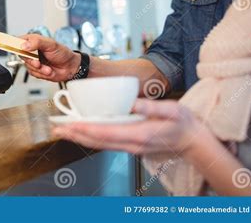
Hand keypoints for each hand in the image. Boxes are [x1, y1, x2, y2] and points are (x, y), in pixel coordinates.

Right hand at [20, 34, 80, 81]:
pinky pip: (33, 73)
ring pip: (28, 66)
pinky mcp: (36, 70)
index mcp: (33, 41)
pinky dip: (42, 73)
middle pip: (21, 56)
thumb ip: (36, 42)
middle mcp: (31, 51)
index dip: (14, 45)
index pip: (18, 41)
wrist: (70, 67)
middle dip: (31, 61)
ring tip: (48, 68)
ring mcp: (33, 61)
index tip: (18, 49)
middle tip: (38, 63)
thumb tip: (23, 45)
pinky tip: (49, 70)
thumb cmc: (62, 53)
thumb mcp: (51, 44)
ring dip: (39, 69)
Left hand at [52, 99, 207, 155]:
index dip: (87, 129)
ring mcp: (130, 147)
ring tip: (63, 132)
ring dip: (80, 138)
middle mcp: (132, 144)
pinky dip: (91, 139)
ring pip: (100, 144)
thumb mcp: (172, 110)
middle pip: (98, 141)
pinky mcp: (130, 145)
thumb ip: (151, 107)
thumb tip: (132, 103)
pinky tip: (82, 133)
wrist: (193, 142)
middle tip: (57, 130)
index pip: (107, 132)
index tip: (71, 125)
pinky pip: (106, 143)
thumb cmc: (184, 124)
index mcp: (140, 134)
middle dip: (76, 135)